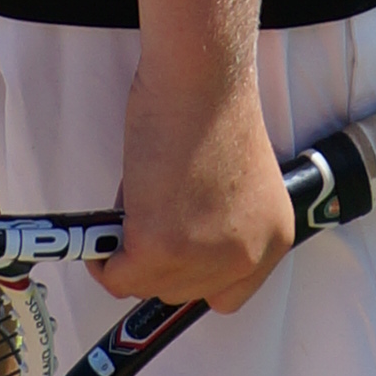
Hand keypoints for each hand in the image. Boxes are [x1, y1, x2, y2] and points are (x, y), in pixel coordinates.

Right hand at [95, 55, 296, 315]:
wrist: (200, 81)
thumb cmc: (212, 110)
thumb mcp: (235, 185)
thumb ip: (214, 224)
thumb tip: (167, 246)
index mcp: (272, 238)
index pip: (229, 294)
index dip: (193, 278)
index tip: (171, 260)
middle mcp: (244, 256)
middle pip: (182, 292)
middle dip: (156, 264)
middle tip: (139, 225)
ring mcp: (202, 257)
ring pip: (147, 286)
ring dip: (128, 257)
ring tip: (126, 214)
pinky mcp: (160, 248)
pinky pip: (118, 276)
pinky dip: (103, 258)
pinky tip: (104, 231)